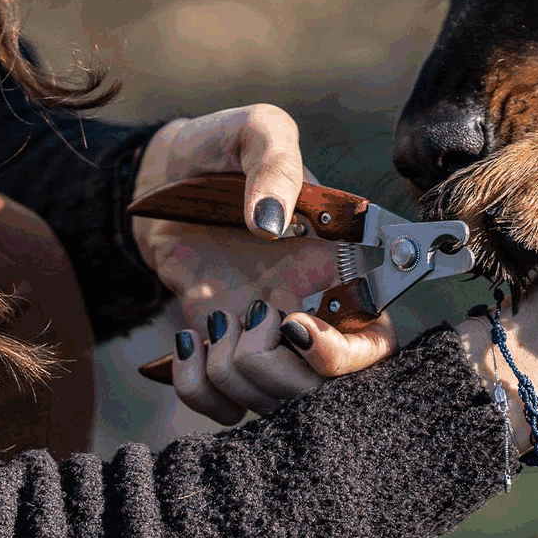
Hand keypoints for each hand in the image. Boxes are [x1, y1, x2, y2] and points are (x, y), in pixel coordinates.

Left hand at [132, 106, 394, 421]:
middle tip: (248, 316)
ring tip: (217, 322)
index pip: (378, 343)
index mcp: (339, 266)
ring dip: (234, 372)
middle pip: (325, 393)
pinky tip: (186, 340)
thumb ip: (274, 163)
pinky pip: (220, 406)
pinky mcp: (221, 354)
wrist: (159, 176)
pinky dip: (196, 386)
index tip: (296, 324)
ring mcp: (265, 339)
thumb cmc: (221, 148)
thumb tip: (271, 223)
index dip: (347, 356)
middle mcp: (311, 312)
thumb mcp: (255, 131)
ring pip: (273, 406)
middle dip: (279, 370)